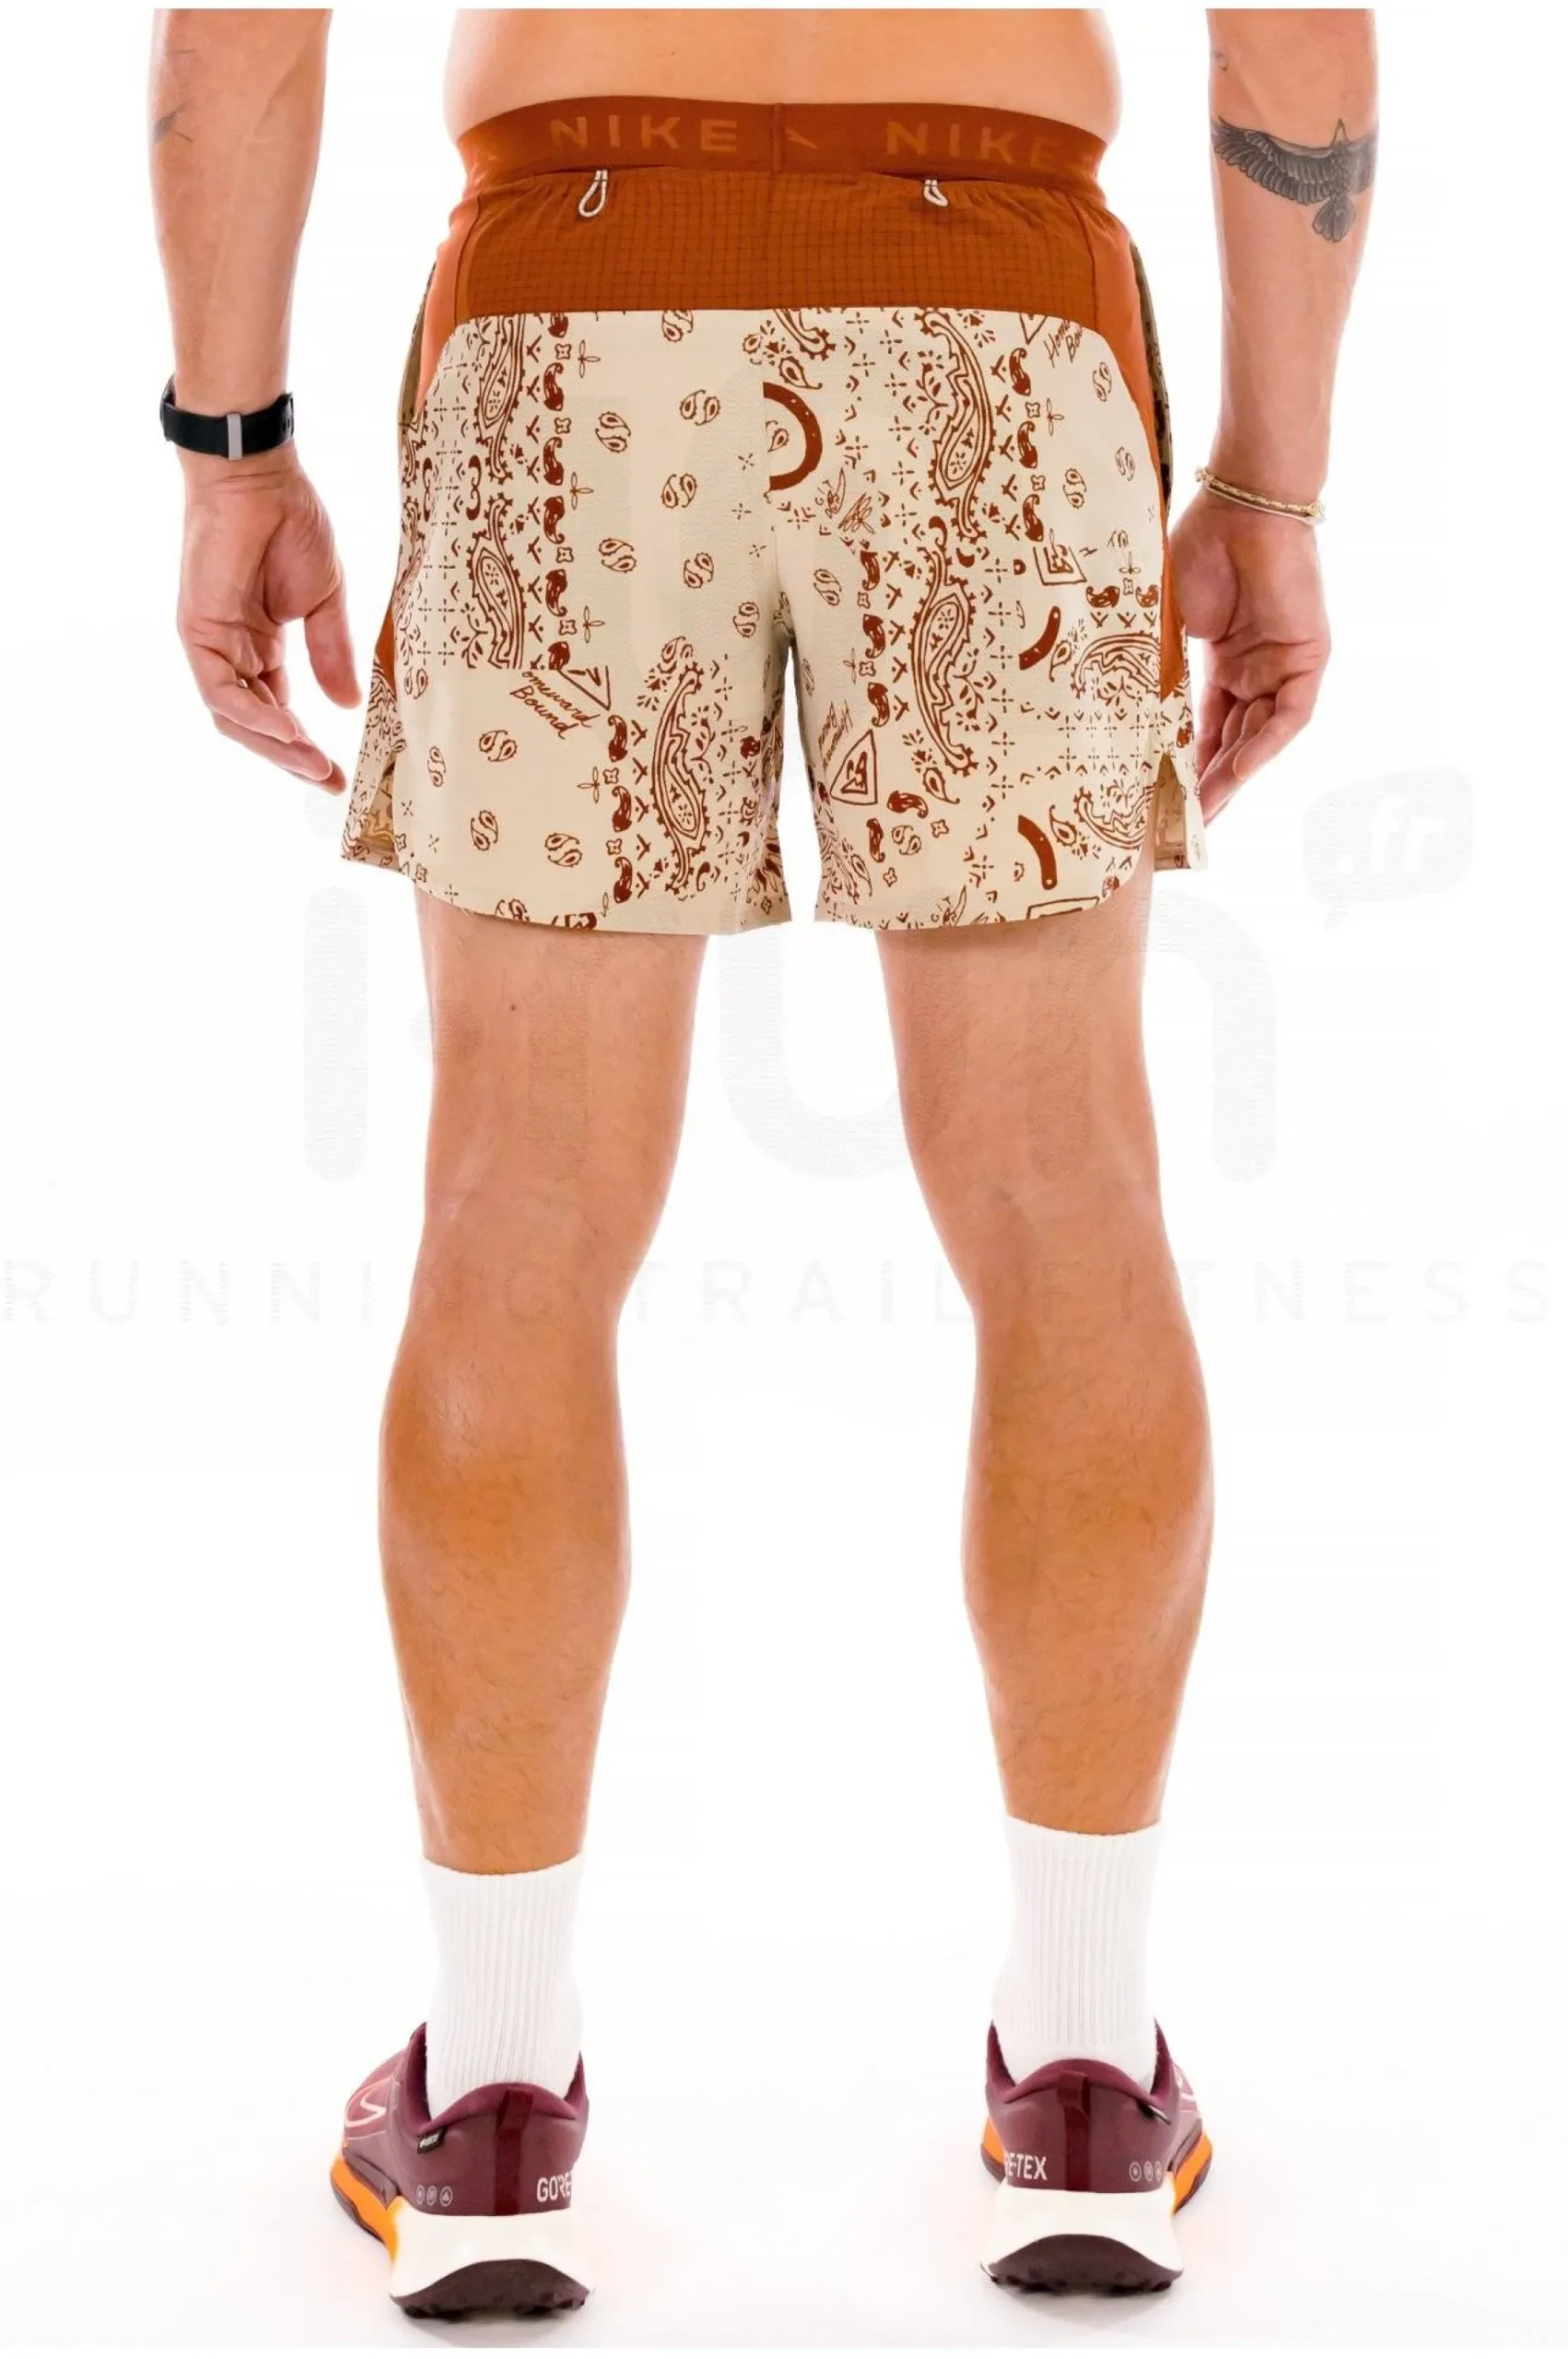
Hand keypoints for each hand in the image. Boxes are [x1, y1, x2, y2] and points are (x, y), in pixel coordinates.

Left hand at [176, 449, 359, 789]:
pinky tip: (289, 731)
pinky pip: (220, 692)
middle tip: (329, 781)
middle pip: (255, 725)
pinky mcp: (198, 631)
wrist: (261, 478)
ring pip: (235, 718)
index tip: (340, 777)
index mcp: (261, 646)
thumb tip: (347, 706)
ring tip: (314, 765)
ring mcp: (212, 644)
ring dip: (274, 747)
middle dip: (292, 759)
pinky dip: (253, 716)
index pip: (279, 712)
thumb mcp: (325, 601)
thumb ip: (332, 653)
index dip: (306, 749)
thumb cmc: (291, 524)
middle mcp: (233, 652)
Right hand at [1168, 491, 1329, 821]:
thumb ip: (1160, 674)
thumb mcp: (1168, 626)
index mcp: (1225, 660)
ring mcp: (1283, 665)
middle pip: (1232, 741)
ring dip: (1232, 777)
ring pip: (1258, 737)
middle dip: (1207, 784)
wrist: (1241, 505)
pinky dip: (1261, 748)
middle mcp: (1256, 669)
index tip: (1159, 800)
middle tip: (1180, 825)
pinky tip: (1235, 776)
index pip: (1206, 727)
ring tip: (1202, 814)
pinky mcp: (1308, 659)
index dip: (1184, 764)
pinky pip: (1287, 718)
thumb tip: (1128, 723)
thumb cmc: (1198, 547)